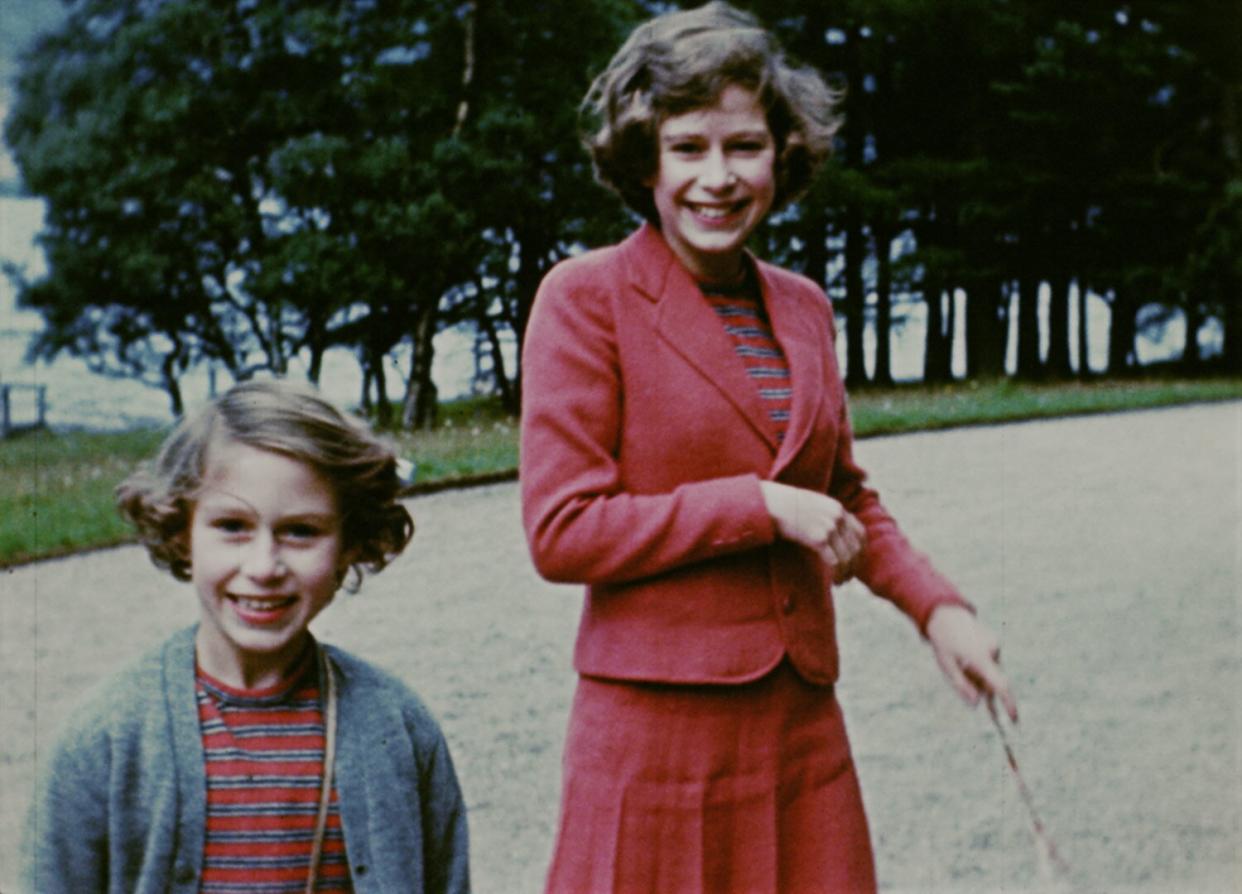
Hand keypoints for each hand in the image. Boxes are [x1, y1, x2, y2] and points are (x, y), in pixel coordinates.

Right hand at [760, 481, 864, 583]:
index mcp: (838, 508)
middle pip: (856, 547)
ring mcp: (829, 527)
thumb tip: (833, 534)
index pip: (861, 532)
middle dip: (854, 566)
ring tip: (841, 582)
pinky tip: (834, 581)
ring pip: (847, 557)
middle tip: (848, 577)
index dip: (862, 551)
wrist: (771, 504)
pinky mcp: (818, 538)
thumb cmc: (786, 506)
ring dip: (846, 573)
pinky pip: (835, 561)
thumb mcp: (813, 505)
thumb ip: (826, 516)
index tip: (856, 562)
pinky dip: (837, 574)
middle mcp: (837, 516)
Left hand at [927, 604, 1017, 721]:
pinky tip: (967, 655)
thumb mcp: (947, 667)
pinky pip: (991, 663)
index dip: (1008, 703)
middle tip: (982, 703)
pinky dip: (981, 667)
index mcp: (979, 658)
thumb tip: (977, 704)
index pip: (1000, 685)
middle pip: (993, 682)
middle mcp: (992, 652)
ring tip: (961, 662)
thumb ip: (962, 687)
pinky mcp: (995, 643)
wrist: (947, 616)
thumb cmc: (945, 644)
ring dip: (980, 677)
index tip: (1014, 718)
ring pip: (991, 672)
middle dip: (987, 693)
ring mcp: (995, 646)